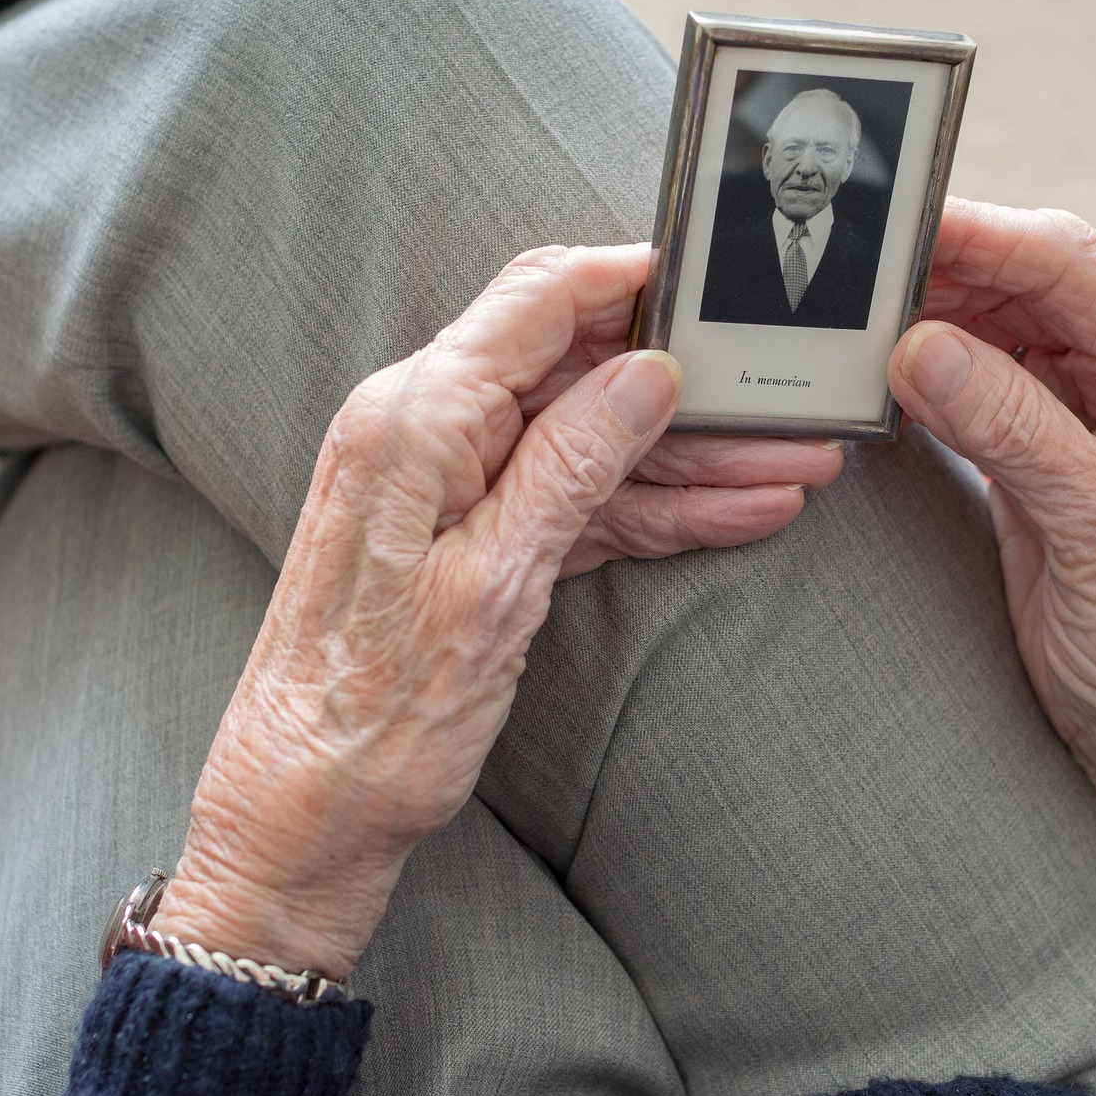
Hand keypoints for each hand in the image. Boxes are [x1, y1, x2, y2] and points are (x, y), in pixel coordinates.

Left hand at [156, 244, 839, 974]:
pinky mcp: (467, 540)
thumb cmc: (374, 719)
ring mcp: (446, 486)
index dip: (631, 280)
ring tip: (791, 465)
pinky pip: (571, 501)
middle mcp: (423, 432)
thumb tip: (646, 377)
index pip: (537, 301)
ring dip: (690, 457)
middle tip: (785, 400)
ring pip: (588, 442)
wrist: (303, 817)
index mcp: (415, 419)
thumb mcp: (493, 586)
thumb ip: (569, 466)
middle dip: (688, 386)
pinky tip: (735, 510)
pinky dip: (650, 508)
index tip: (713, 278)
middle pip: (577, 372)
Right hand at [888, 200, 1095, 887]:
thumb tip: (918, 346)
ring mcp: (1091, 400)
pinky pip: (977, 367)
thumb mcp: (1093, 533)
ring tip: (846, 304)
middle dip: (940, 260)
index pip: (1071, 267)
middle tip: (847, 256)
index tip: (894, 221)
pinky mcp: (1044, 434)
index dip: (980, 234)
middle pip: (1029, 276)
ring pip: (997, 314)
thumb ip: (1010, 428)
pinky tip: (876, 357)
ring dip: (924, 305)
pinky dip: (924, 357)